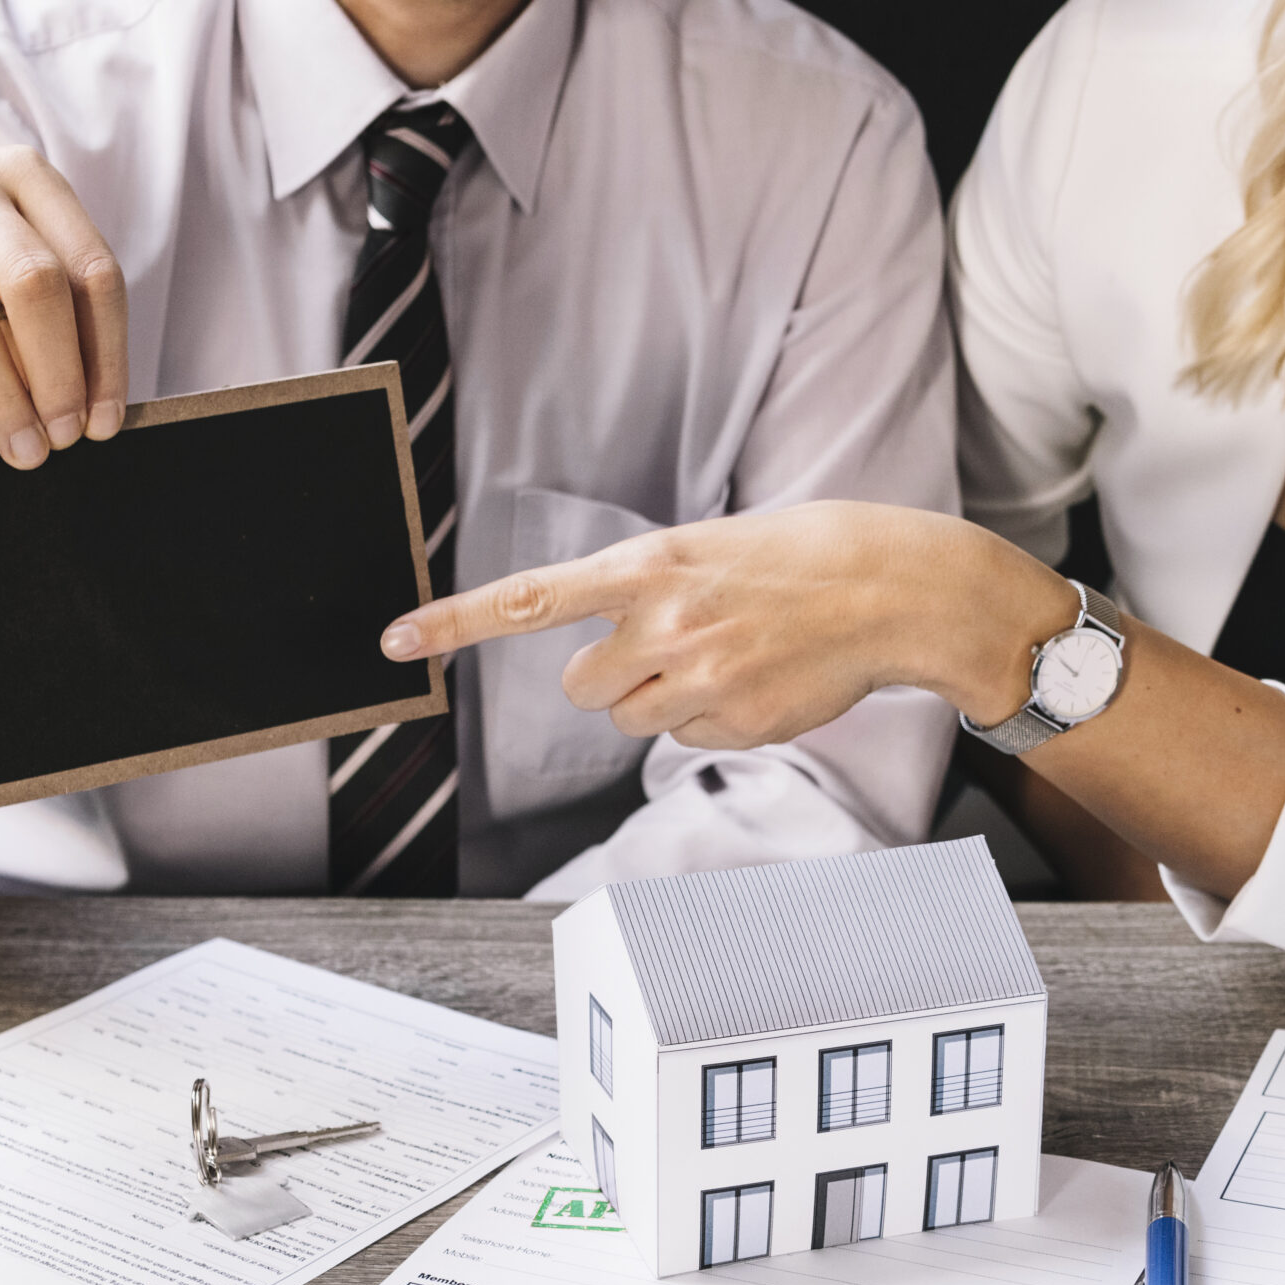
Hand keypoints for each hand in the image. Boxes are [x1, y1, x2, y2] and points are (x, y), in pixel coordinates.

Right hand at [0, 146, 127, 467]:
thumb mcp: (5, 254)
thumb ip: (50, 309)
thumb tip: (91, 408)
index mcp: (26, 176)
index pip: (91, 269)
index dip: (107, 354)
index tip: (106, 421)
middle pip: (34, 283)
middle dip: (59, 374)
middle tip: (68, 439)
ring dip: (3, 396)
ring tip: (24, 451)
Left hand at [380, 502, 1078, 747]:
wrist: (890, 588)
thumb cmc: (799, 558)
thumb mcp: (709, 546)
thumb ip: (646, 591)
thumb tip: (609, 646)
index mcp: (647, 566)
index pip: (526, 600)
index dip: (453, 624)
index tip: (394, 641)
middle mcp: (662, 624)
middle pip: (584, 688)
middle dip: (614, 678)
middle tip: (670, 648)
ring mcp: (699, 679)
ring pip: (634, 719)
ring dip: (664, 699)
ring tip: (728, 657)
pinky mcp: (735, 721)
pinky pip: (687, 738)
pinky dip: (713, 718)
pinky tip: (759, 682)